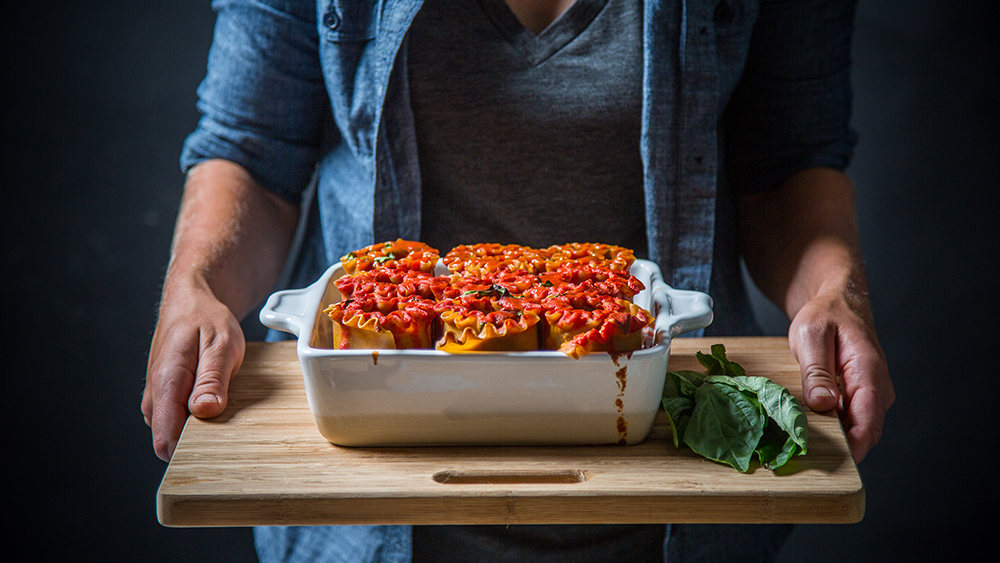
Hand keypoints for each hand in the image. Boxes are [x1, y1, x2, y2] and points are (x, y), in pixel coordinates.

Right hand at [142, 279, 245, 460]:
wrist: (190, 303)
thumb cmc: (206, 319)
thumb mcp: (221, 344)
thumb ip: (212, 379)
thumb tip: (204, 412)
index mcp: (166, 383)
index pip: (166, 439)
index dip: (192, 453)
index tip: (218, 451)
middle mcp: (155, 395)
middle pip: (172, 442)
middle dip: (201, 442)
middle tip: (230, 424)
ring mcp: (157, 398)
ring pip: (176, 433)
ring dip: (201, 429)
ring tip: (224, 407)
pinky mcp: (164, 399)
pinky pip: (179, 422)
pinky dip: (199, 419)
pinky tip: (215, 402)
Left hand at [788, 287, 893, 463]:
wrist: (839, 305)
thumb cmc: (825, 316)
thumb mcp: (811, 336)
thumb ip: (816, 371)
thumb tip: (822, 405)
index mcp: (869, 371)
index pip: (869, 419)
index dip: (854, 446)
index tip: (834, 461)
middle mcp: (878, 388)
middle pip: (866, 431)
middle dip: (842, 447)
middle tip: (806, 456)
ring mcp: (871, 395)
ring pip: (858, 429)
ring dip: (836, 439)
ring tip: (804, 443)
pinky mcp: (861, 399)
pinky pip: (851, 421)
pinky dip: (834, 428)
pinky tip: (811, 429)